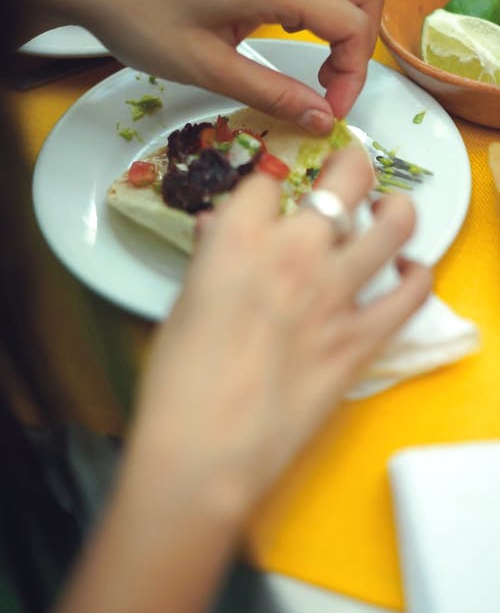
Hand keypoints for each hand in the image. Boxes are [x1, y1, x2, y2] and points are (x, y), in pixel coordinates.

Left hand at [12, 0, 383, 130]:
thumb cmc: (142, 20)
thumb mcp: (209, 70)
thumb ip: (273, 94)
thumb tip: (322, 119)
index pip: (352, 27)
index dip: (351, 77)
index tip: (327, 111)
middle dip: (359, 44)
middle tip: (329, 84)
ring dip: (343, 8)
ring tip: (308, 46)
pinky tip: (286, 11)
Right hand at [131, 150, 430, 508]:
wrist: (207, 447)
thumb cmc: (179, 381)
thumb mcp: (184, 306)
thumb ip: (211, 260)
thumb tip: (217, 235)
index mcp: (239, 238)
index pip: (268, 179)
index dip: (273, 182)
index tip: (276, 192)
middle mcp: (296, 252)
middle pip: (345, 177)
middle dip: (352, 164)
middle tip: (351, 171)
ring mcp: (336, 293)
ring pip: (394, 223)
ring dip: (397, 208)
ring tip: (391, 210)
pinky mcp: (362, 338)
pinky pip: (411, 294)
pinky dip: (417, 277)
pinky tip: (408, 273)